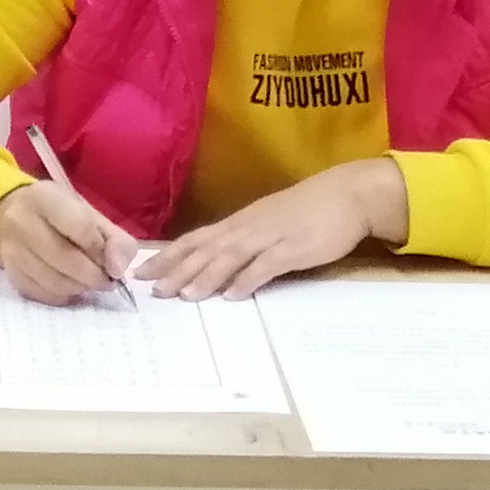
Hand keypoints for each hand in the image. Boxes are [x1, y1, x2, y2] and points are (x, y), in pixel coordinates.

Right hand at [0, 175, 141, 304]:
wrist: (13, 219)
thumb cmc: (61, 217)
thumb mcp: (92, 216)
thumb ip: (116, 241)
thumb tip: (118, 271)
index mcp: (45, 197)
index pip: (82, 228)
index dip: (103, 250)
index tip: (111, 260)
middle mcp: (21, 221)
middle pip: (67, 259)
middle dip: (95, 276)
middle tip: (107, 279)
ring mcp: (11, 250)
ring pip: (56, 282)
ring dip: (81, 287)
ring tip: (88, 280)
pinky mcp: (10, 274)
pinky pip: (45, 295)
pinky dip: (64, 295)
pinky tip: (69, 284)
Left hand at [143, 159, 408, 300]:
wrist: (348, 194)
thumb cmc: (308, 209)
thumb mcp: (268, 222)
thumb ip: (245, 241)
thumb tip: (217, 264)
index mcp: (240, 222)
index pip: (196, 239)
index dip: (168, 255)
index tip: (141, 271)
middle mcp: (249, 227)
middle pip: (206, 249)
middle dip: (178, 269)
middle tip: (153, 289)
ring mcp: (271, 236)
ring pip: (231, 256)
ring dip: (206, 275)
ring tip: (185, 295)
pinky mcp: (295, 247)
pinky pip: (267, 264)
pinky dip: (248, 279)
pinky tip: (233, 295)